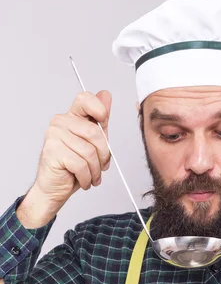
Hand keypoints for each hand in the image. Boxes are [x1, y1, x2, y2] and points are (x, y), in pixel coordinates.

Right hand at [17, 90, 111, 227]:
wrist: (54, 188)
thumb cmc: (73, 167)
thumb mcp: (93, 143)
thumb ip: (100, 121)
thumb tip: (105, 95)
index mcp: (71, 117)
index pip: (85, 99)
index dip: (100, 109)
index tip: (104, 122)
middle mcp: (60, 122)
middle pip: (95, 133)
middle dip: (103, 155)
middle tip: (101, 167)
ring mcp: (54, 135)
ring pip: (89, 152)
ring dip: (95, 170)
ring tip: (91, 176)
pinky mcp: (53, 151)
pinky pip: (81, 164)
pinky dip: (86, 177)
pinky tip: (83, 180)